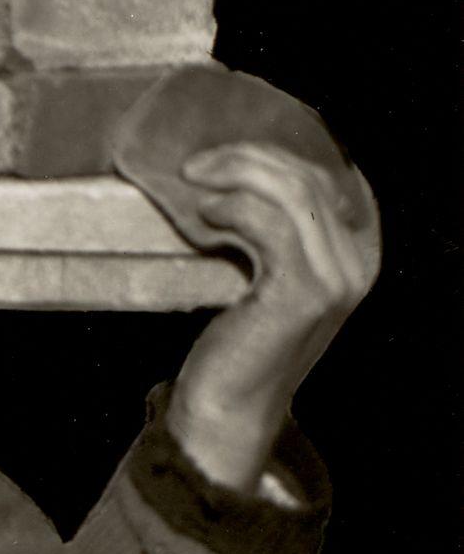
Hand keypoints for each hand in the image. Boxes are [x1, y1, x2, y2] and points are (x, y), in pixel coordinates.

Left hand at [165, 140, 380, 491]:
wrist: (225, 406)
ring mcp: (338, 279)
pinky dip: (233, 210)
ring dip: (237, 176)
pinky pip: (270, 225)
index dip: (284, 150)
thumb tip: (242, 166)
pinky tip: (205, 215)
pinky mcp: (304, 294)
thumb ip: (278, 228)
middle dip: (250, 157)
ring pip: (292, 193)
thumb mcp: (267, 273)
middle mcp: (360, 263)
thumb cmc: (238, 337)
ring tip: (193, 184)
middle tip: (196, 164)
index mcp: (360, 251)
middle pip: (310, 176)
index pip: (332, 174)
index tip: (234, 147)